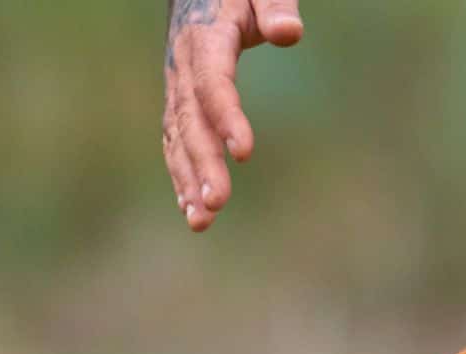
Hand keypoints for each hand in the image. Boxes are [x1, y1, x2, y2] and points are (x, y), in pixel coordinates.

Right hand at [163, 0, 303, 231]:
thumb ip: (275, 3)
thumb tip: (289, 33)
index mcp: (204, 38)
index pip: (213, 83)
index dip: (226, 117)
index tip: (244, 152)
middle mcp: (183, 67)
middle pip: (190, 121)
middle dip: (202, 165)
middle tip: (216, 204)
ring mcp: (178, 86)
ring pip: (178, 138)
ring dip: (188, 181)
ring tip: (201, 221)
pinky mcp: (180, 101)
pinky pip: (176, 141)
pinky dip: (182, 175)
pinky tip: (193, 209)